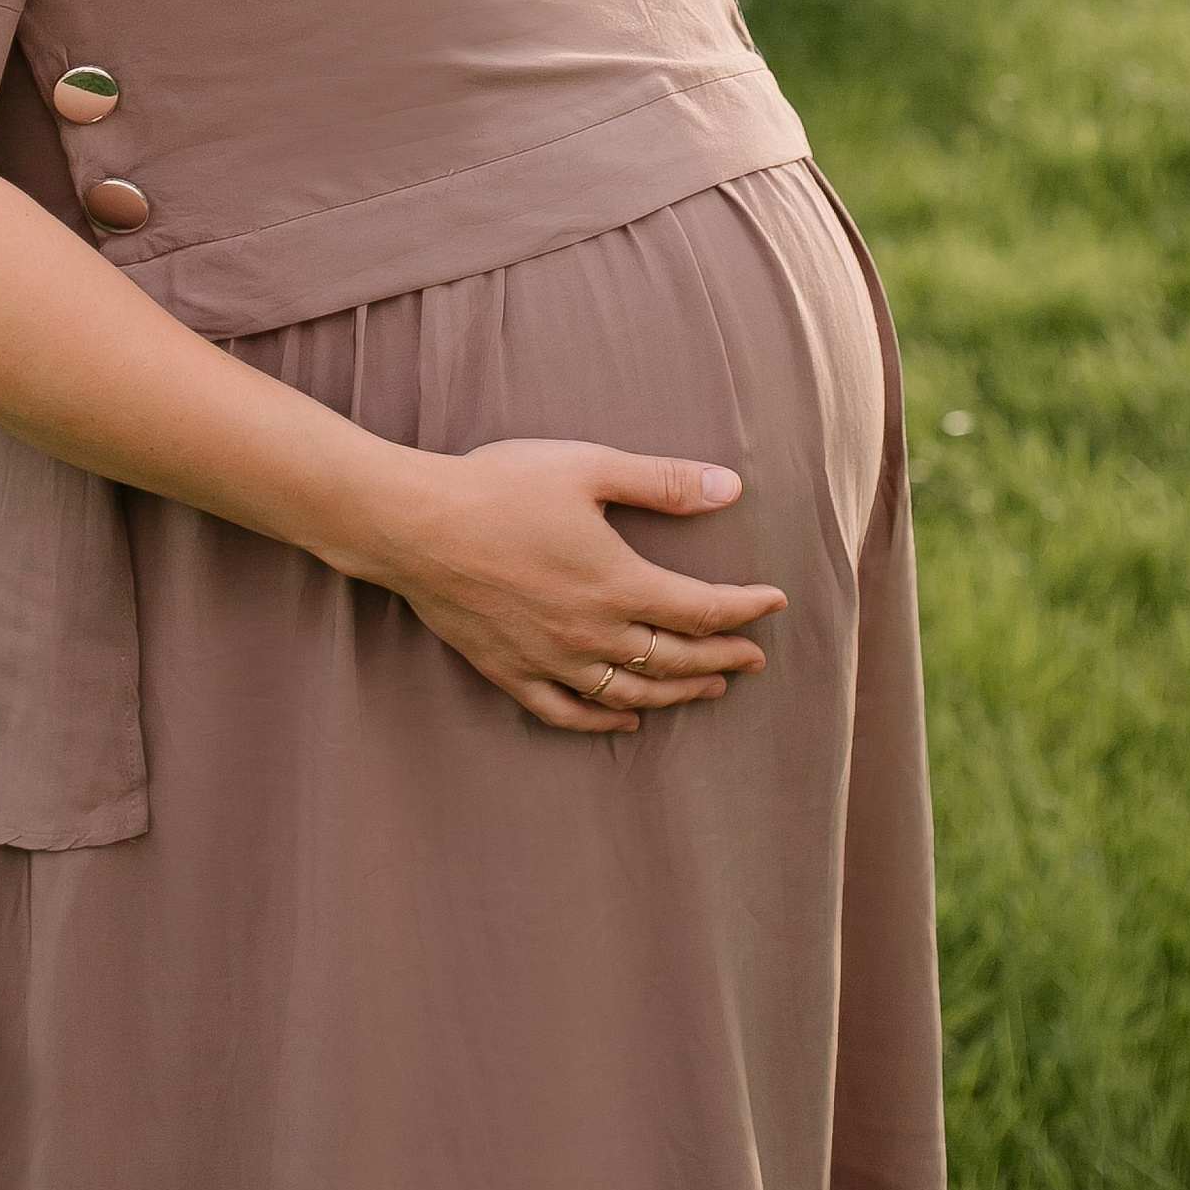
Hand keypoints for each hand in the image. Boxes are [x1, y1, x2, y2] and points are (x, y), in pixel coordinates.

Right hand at [367, 436, 785, 735]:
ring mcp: (552, 660)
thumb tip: (730, 487)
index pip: (702, 609)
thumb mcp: (587, 468)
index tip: (774, 602)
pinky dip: (606, 721)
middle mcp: (593, 633)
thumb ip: (660, 482)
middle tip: (754, 658)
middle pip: (675, 659)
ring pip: (632, 693)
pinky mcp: (512, 672)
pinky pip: (569, 712)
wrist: (416, 524)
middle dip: (723, 659)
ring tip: (709, 688)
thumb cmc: (500, 487)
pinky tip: (628, 719)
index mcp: (617, 583)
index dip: (744, 609)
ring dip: (679, 693)